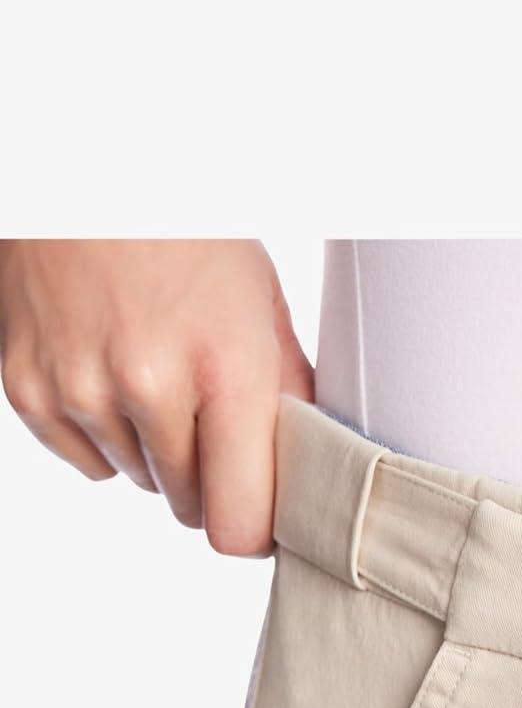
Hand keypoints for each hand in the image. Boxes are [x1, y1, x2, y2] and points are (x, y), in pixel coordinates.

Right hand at [0, 239, 313, 555]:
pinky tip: (114, 372)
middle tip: (212, 416)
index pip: (238, 521)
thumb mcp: (261, 302)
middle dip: (210, 476)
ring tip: (160, 373)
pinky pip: (88, 462)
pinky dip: (106, 435)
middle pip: (190, 505)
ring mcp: (81, 388)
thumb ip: (288, 392)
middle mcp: (149, 384)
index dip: (254, 530)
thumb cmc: (188, 232)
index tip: (263, 521)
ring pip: (140, 481)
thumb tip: (308, 469)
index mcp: (227, 365)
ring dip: (157, 451)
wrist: (86, 176)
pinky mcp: (28, 388)